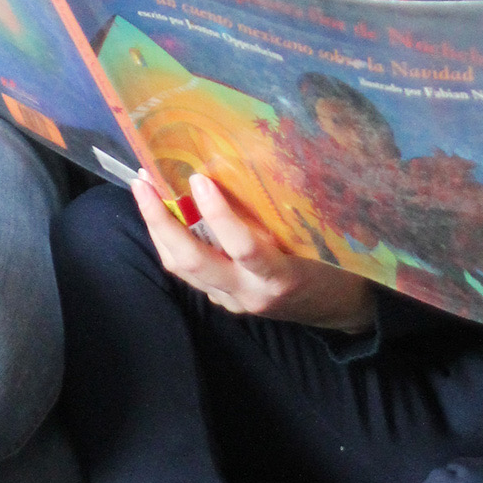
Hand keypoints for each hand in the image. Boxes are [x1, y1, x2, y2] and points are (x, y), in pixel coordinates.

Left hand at [133, 172, 375, 331]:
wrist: (338, 310)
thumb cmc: (334, 264)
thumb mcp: (314, 239)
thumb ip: (278, 217)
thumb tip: (237, 172)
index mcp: (278, 275)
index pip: (242, 246)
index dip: (218, 214)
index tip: (199, 179)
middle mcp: (249, 293)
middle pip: (192, 262)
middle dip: (161, 222)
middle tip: (144, 182)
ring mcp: (233, 301)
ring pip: (183, 269)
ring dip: (159, 230)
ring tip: (145, 191)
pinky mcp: (226, 302)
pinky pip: (192, 273)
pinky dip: (174, 244)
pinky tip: (168, 217)